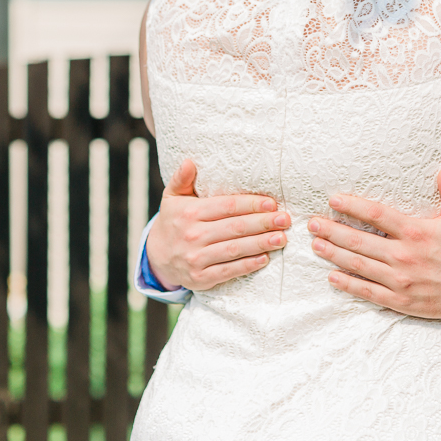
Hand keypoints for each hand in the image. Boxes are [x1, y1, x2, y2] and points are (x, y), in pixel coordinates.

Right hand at [147, 159, 289, 291]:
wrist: (157, 256)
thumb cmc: (173, 221)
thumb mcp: (172, 197)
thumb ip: (181, 179)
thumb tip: (189, 161)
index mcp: (189, 213)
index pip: (226, 207)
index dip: (251, 204)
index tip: (271, 203)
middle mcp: (192, 235)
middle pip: (235, 228)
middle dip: (263, 223)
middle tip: (284, 219)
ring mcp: (196, 258)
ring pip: (235, 249)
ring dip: (261, 244)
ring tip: (281, 238)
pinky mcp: (200, 278)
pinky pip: (229, 271)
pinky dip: (248, 265)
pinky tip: (265, 258)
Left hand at [309, 167, 440, 323]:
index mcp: (416, 232)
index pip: (376, 215)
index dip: (352, 206)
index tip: (333, 200)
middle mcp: (404, 256)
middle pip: (359, 241)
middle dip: (332, 231)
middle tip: (312, 224)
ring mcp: (401, 280)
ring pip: (359, 265)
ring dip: (334, 254)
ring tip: (315, 245)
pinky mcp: (401, 300)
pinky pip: (368, 291)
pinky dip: (348, 284)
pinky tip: (332, 276)